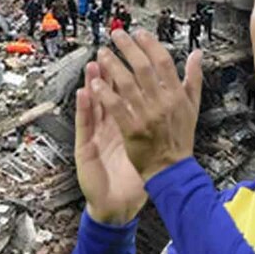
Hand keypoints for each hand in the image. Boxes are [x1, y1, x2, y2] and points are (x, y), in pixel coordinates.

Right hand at [75, 61, 147, 225]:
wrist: (119, 202)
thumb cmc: (134, 173)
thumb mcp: (148, 144)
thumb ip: (157, 120)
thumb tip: (170, 97)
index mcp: (125, 121)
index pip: (125, 91)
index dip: (126, 71)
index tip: (131, 51)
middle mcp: (108, 125)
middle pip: (107, 92)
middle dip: (108, 71)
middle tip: (107, 51)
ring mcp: (96, 135)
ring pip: (93, 103)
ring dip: (93, 83)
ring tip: (92, 66)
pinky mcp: (85, 147)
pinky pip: (84, 124)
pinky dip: (83, 107)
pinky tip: (83, 94)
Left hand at [92, 29, 202, 181]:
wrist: (172, 169)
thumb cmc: (180, 139)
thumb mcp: (193, 107)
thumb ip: (194, 78)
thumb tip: (197, 55)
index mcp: (177, 95)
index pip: (163, 62)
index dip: (150, 44)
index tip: (139, 33)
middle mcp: (162, 103)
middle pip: (142, 68)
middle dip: (127, 48)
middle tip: (116, 35)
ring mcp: (146, 116)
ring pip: (127, 84)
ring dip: (113, 66)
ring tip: (103, 54)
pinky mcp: (132, 130)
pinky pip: (117, 107)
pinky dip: (106, 94)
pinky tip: (96, 83)